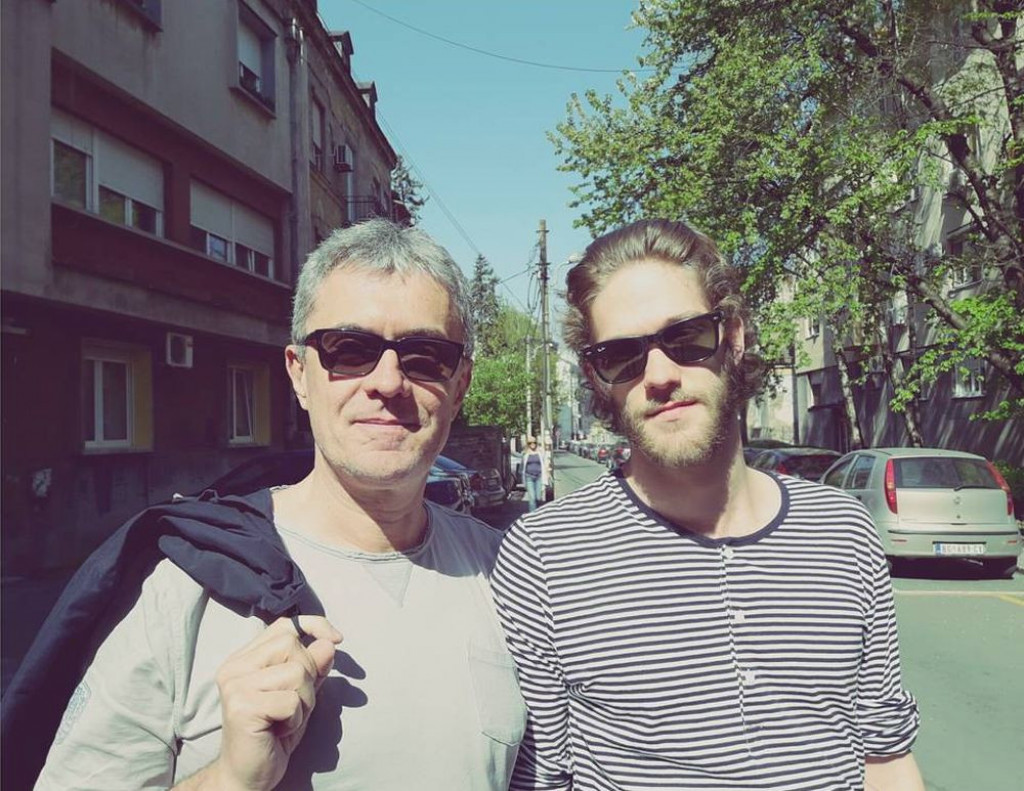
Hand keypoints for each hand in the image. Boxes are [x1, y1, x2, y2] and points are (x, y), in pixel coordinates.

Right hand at [205, 615, 341, 790]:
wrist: (247, 775)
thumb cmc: (274, 733)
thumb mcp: (302, 694)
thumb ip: (314, 667)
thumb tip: (329, 642)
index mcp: (245, 659)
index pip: (284, 625)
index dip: (315, 626)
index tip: (338, 639)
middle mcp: (235, 667)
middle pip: (293, 646)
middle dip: (308, 676)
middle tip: (293, 705)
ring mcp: (235, 686)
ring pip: (297, 672)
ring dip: (304, 701)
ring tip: (285, 719)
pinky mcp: (242, 707)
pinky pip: (292, 701)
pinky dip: (296, 719)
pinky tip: (279, 731)